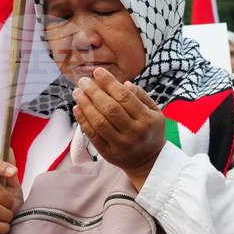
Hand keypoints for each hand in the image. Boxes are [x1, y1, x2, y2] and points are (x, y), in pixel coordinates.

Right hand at [0, 156, 21, 233]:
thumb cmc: (4, 212)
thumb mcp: (11, 192)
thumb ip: (10, 173)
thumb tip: (9, 149)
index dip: (0, 166)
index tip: (15, 172)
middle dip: (6, 199)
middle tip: (10, 206)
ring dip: (6, 216)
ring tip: (6, 219)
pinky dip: (3, 228)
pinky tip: (2, 229)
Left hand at [71, 67, 165, 189]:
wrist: (149, 161)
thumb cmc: (151, 131)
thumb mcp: (156, 112)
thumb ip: (142, 96)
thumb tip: (124, 84)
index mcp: (147, 119)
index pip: (126, 97)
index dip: (110, 83)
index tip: (98, 72)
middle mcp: (134, 132)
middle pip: (110, 109)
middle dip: (94, 92)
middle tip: (83, 80)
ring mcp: (121, 144)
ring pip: (99, 122)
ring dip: (85, 105)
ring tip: (77, 92)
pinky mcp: (109, 153)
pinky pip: (93, 135)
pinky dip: (83, 120)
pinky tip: (77, 108)